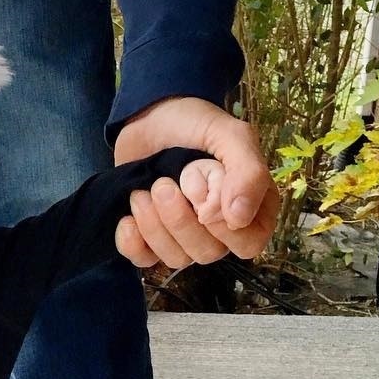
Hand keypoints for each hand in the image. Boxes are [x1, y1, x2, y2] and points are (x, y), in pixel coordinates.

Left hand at [112, 97, 277, 268]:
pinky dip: (132, 242)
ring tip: (143, 192)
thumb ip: (247, 172)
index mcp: (250, 206)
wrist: (149, 117)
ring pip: (177, 259)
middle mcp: (220, 228)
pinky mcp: (152, 239)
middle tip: (162, 186)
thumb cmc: (195, 125)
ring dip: (154, 225)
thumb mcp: (230, 136)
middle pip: (208, 254)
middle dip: (179, 220)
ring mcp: (185, 236)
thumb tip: (238, 219)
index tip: (200, 195)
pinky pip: (145, 261)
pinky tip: (127, 217)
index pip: (248, 243)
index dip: (222, 227)